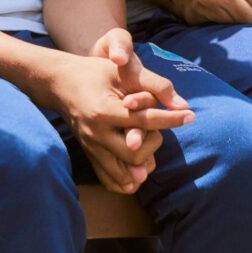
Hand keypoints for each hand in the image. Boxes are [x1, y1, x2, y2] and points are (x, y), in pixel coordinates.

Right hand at [50, 32, 193, 194]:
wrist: (60, 83)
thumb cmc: (95, 72)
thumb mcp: (122, 71)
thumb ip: (152, 85)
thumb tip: (181, 104)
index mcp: (104, 111)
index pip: (145, 121)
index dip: (172, 119)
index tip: (191, 115)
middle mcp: (96, 134)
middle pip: (135, 153)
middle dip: (155, 141)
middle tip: (158, 128)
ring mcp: (91, 148)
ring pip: (125, 173)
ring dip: (145, 162)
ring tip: (150, 146)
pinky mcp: (89, 155)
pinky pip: (111, 181)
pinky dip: (128, 179)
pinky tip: (140, 167)